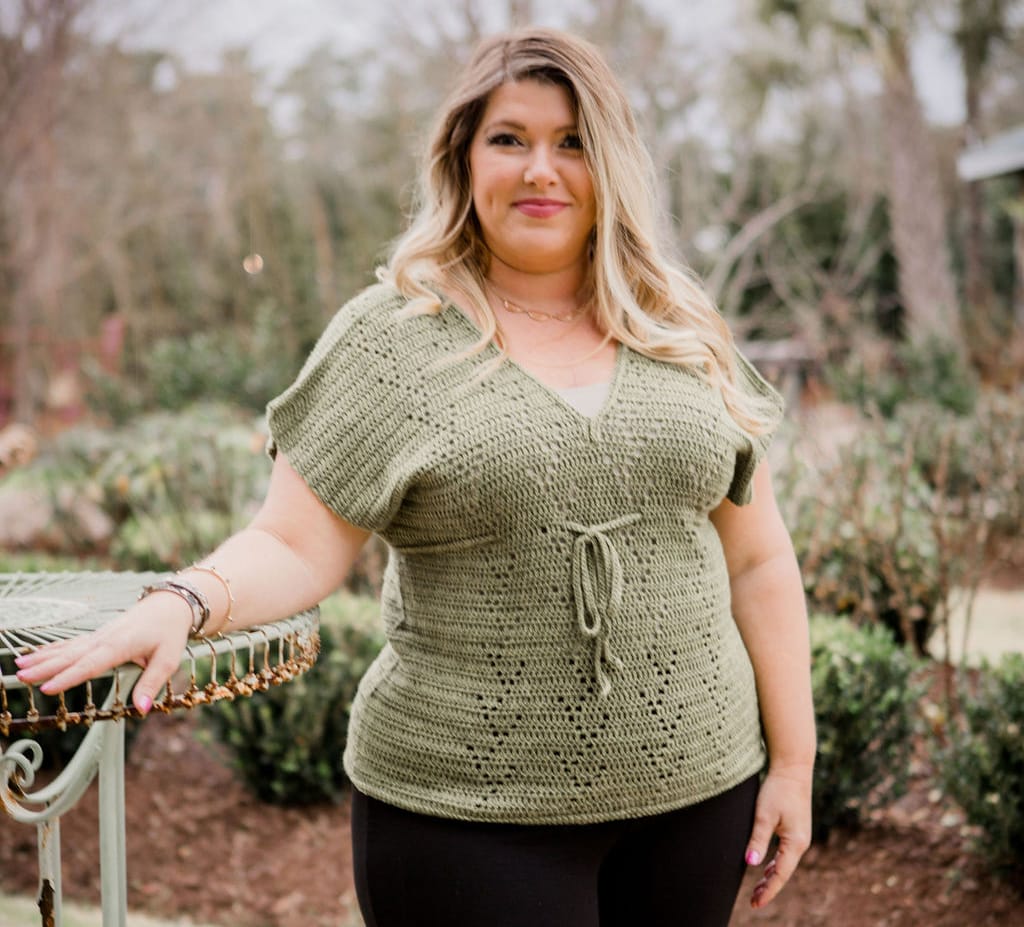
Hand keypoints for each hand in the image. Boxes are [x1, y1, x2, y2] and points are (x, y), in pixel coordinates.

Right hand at [14, 594, 193, 714]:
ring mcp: (99, 636)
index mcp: (120, 646)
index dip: (68, 677)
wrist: (170, 605)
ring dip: (42, 658)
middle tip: (20, 676)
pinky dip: (52, 649)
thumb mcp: (167, 659)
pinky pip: (71, 644)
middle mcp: (105, 639)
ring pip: (67, 648)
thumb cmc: (170, 632)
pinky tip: (36, 654)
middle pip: (71, 656)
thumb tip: (141, 709)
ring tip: (19, 666)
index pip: (90, 664)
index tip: (47, 687)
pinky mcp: (98, 636)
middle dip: (45, 667)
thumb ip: (151, 684)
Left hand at [744, 764, 812, 908]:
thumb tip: (751, 864)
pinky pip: (785, 853)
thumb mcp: (764, 815)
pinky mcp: (795, 828)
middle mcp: (801, 842)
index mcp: (795, 842)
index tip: (755, 904)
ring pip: (784, 863)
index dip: (768, 890)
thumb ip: (757, 840)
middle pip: (783, 872)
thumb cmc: (778, 789)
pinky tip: (766, 868)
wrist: (792, 768)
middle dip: (769, 887)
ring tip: (757, 891)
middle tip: (753, 902)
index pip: (780, 874)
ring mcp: (800, 836)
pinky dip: (775, 864)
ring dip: (772, 876)